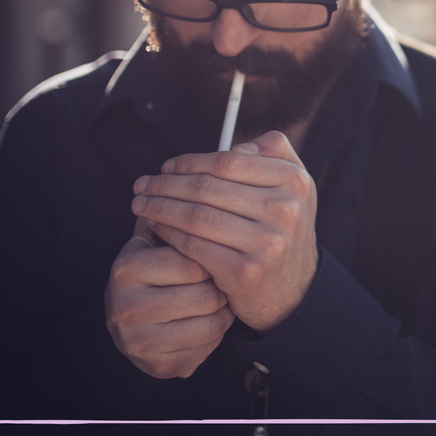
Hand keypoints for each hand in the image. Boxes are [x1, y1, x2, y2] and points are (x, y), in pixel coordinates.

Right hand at [104, 216, 234, 378]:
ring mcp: (138, 339)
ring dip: (225, 306)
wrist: (141, 328)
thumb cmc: (160, 273)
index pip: (191, 253)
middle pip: (203, 290)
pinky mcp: (158, 364)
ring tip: (223, 294)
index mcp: (127, 266)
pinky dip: (220, 329)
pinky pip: (208, 343)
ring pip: (211, 319)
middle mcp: (125, 304)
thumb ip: (179, 207)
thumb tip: (221, 163)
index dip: (215, 249)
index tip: (226, 245)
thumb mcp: (159, 239)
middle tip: (229, 272)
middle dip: (223, 280)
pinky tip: (215, 317)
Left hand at [132, 130, 318, 333]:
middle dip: (166, 184)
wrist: (294, 290)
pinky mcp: (244, 272)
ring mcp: (265, 243)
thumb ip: (273, 151)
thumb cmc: (283, 230)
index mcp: (294, 182)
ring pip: (196, 216)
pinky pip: (194, 245)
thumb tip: (232, 145)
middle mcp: (284, 210)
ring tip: (141, 203)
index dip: (190, 162)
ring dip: (160, 207)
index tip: (167, 167)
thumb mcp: (294, 187)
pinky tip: (156, 227)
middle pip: (208, 188)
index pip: (228, 162)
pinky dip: (169, 233)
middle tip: (142, 184)